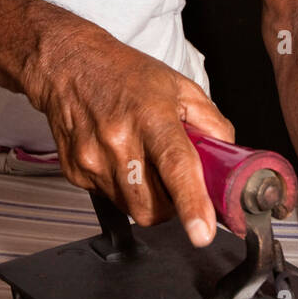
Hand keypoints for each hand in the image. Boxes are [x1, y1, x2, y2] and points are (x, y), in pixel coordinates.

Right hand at [29, 23, 234, 246]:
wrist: (70, 66)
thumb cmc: (124, 74)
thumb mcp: (179, 86)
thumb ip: (211, 122)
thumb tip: (227, 157)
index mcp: (151, 117)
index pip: (175, 166)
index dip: (191, 203)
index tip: (202, 233)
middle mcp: (118, 140)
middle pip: (153, 206)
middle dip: (171, 205)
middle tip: (169, 177)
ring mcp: (93, 159)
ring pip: (132, 208)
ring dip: (146, 197)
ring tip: (141, 161)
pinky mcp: (76, 172)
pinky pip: (109, 199)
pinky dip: (121, 188)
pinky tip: (117, 158)